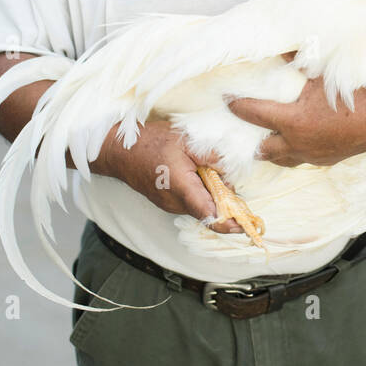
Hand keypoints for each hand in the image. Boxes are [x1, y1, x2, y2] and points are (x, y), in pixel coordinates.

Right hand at [91, 117, 244, 233]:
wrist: (120, 151)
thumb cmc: (151, 142)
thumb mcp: (185, 141)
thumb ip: (210, 155)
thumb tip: (230, 170)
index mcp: (182, 188)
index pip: (209, 214)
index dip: (229, 223)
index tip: (245, 225)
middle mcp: (175, 202)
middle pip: (209, 211)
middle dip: (226, 204)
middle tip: (236, 190)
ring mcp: (170, 204)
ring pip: (200, 206)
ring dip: (212, 196)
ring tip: (214, 175)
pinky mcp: (167, 202)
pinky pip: (190, 202)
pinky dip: (201, 194)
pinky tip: (200, 176)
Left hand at [225, 70, 365, 168]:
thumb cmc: (354, 93)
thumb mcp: (323, 73)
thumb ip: (298, 60)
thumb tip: (281, 46)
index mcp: (292, 121)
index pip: (254, 114)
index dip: (237, 105)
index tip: (225, 99)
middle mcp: (298, 143)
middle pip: (263, 148)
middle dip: (251, 140)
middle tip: (242, 130)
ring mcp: (313, 155)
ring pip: (283, 159)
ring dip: (273, 149)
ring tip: (265, 141)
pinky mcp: (327, 160)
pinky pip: (303, 159)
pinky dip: (294, 152)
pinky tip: (297, 142)